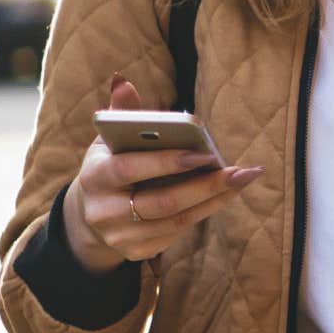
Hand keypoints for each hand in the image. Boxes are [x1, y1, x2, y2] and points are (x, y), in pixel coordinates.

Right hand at [60, 73, 264, 275]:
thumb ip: (122, 114)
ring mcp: (120, 236)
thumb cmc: (111, 166)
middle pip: (161, 201)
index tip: (205, 153)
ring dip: (214, 199)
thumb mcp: (109, 141)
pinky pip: (178, 232)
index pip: (130, 169)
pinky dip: (205, 212)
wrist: (90, 217)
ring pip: (176, 220)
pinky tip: (226, 195)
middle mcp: (103, 211)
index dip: (167, 162)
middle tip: (240, 170)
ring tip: (243, 179)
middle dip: (205, 185)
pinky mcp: (137, 251)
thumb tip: (124, 81)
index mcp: (94, 177)